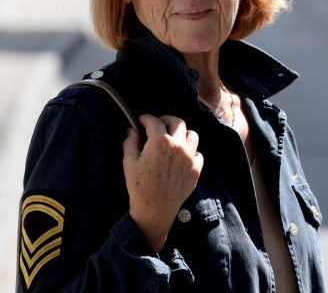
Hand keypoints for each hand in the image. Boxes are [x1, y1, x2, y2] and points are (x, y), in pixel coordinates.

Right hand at [122, 114, 202, 251]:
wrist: (155, 210)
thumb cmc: (139, 187)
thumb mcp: (129, 162)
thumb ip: (130, 142)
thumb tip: (132, 131)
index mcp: (160, 142)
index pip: (154, 121)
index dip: (146, 118)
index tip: (142, 120)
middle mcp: (178, 146)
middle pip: (177, 122)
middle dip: (166, 120)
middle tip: (159, 124)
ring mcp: (190, 158)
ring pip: (192, 135)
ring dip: (182, 133)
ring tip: (173, 138)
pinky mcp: (196, 169)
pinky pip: (198, 153)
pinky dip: (191, 151)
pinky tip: (181, 156)